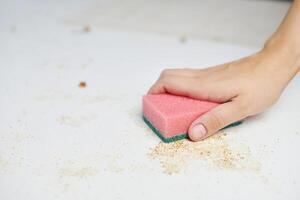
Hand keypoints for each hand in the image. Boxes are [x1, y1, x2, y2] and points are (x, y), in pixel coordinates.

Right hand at [148, 49, 296, 140]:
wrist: (273, 65)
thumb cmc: (260, 85)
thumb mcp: (241, 108)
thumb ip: (216, 120)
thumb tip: (193, 133)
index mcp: (203, 85)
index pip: (168, 82)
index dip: (154, 93)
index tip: (151, 106)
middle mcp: (200, 77)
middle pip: (168, 76)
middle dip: (157, 90)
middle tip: (159, 108)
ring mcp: (205, 74)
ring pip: (177, 76)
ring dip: (167, 89)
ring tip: (171, 108)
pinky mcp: (211, 75)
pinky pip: (187, 78)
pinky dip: (179, 88)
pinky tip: (190, 102)